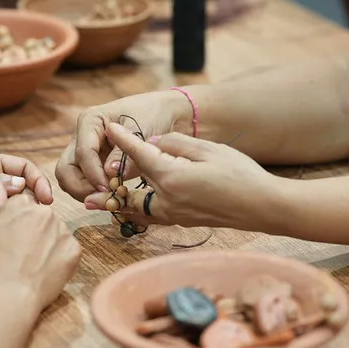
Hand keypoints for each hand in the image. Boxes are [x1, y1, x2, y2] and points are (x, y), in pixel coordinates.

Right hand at [0, 178, 81, 312]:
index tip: (11, 237)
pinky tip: (45, 269)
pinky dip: (59, 257)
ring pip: (56, 232)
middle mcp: (47, 212)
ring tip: (32, 262)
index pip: (25, 204)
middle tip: (21, 251)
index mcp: (24, 204)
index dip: (16, 221)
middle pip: (42, 217)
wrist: (11, 294)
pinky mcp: (75, 250)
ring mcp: (63, 231)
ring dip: (48, 242)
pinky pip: (68, 249)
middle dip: (34, 230)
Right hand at [55, 90, 190, 201]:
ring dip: (85, 192)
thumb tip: (110, 174)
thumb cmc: (153, 114)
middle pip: (65, 169)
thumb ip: (125, 154)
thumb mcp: (141, 131)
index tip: (109, 189)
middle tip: (103, 198)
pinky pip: (83, 183)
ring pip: (70, 179)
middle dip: (80, 187)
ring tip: (109, 199)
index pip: (83, 152)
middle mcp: (82, 136)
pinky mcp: (93, 164)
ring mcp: (85, 151)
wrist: (164, 113)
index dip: (94, 174)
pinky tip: (112, 196)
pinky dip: (93, 192)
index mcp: (90, 120)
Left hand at [84, 124, 280, 230]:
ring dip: (117, 204)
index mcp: (172, 177)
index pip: (139, 154)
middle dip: (106, 189)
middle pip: (125, 194)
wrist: (262, 207)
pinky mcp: (180, 222)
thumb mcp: (208, 150)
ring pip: (134, 210)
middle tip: (86, 187)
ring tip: (99, 201)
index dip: (123, 139)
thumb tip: (156, 143)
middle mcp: (166, 200)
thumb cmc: (240, 174)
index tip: (109, 126)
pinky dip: (134, 211)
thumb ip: (177, 144)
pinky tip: (130, 207)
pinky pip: (148, 216)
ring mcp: (172, 215)